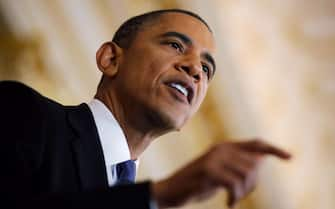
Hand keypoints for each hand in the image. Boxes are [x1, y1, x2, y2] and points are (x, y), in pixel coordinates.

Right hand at [151, 139, 290, 207]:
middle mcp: (221, 148)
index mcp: (224, 146)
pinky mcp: (208, 170)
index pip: (256, 143)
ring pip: (247, 174)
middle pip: (255, 164)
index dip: (274, 149)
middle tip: (240, 195)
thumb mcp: (219, 172)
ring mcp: (214, 158)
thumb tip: (260, 161)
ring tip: (233, 199)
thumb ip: (236, 164)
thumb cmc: (196, 183)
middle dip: (253, 184)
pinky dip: (235, 197)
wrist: (170, 190)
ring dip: (244, 192)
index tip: (290, 157)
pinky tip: (229, 204)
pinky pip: (234, 184)